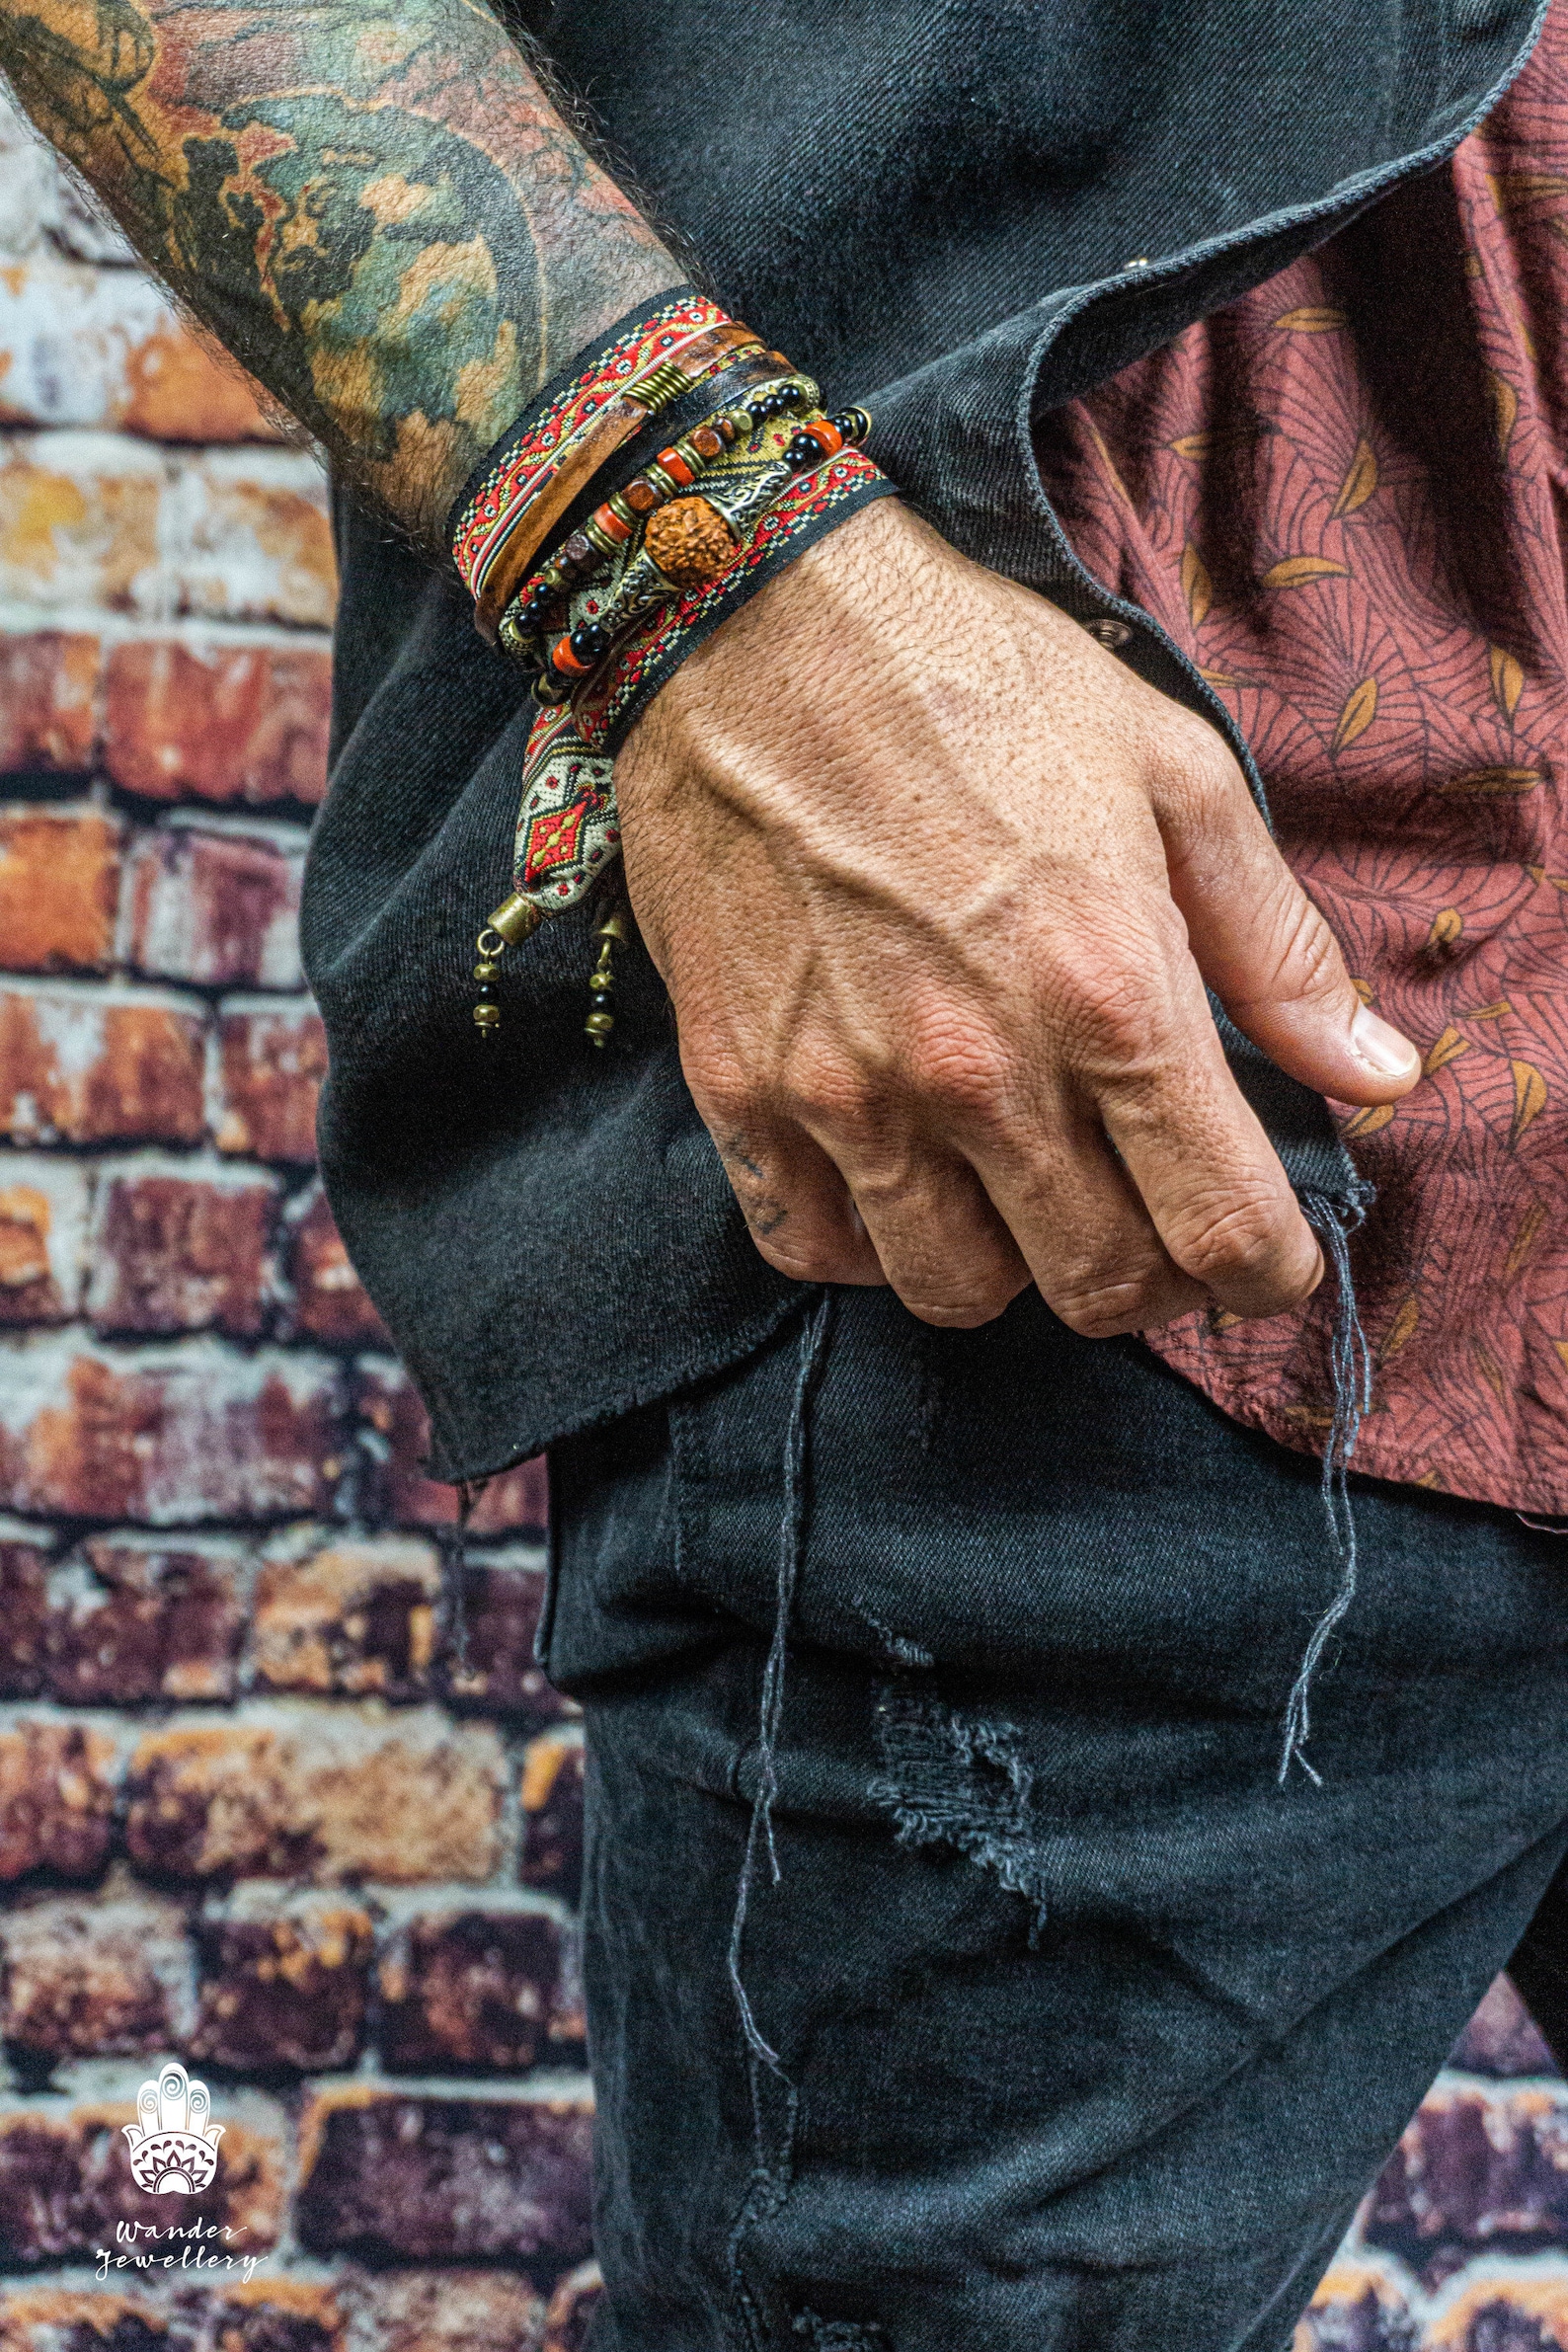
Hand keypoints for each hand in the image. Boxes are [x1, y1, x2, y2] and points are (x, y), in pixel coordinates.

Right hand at [614, 501, 1419, 1333]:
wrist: (751, 622)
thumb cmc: (974, 681)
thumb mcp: (1171, 774)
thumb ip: (1277, 946)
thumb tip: (1376, 1074)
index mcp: (1110, 988)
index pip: (1220, 1228)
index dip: (1263, 1270)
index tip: (1261, 1252)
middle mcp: (979, 1068)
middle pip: (1096, 1286)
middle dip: (1151, 1275)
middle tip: (1148, 1217)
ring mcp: (846, 1090)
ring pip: (953, 1292)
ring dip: (1009, 1265)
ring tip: (1016, 1189)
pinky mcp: (739, 1088)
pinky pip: (813, 1249)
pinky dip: (867, 1242)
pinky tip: (897, 1173)